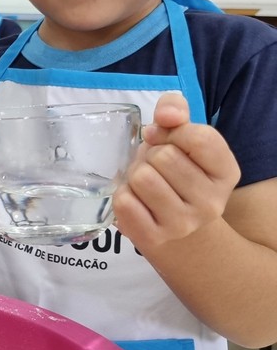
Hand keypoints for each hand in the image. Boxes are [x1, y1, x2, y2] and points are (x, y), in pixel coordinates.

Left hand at [112, 92, 240, 252]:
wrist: (175, 228)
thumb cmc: (176, 172)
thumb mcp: (184, 138)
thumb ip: (175, 111)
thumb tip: (166, 116)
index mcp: (226, 172)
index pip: (199, 137)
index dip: (172, 132)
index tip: (166, 139)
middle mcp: (212, 202)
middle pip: (164, 157)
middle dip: (150, 155)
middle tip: (155, 168)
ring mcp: (184, 224)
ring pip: (142, 178)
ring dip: (135, 174)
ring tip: (146, 183)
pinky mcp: (154, 238)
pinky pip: (124, 201)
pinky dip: (123, 195)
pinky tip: (137, 201)